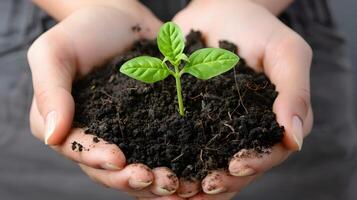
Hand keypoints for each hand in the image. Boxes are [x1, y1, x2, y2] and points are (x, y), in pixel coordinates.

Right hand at [28, 5, 185, 198]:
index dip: (96, 159)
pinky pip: (162, 150)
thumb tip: (52, 136)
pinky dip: (175, 165)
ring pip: (137, 167)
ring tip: (176, 185)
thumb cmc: (83, 32)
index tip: (119, 158)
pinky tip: (191, 174)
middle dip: (130, 179)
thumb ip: (49, 91)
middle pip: (109, 170)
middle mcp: (98, 137)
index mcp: (68, 125)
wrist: (120, 18)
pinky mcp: (152, 126)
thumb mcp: (54, 52)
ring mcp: (127, 134)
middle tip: (154, 179)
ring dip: (155, 183)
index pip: (78, 150)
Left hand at [173, 0, 312, 198]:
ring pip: (210, 164)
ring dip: (196, 181)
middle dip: (222, 180)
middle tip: (203, 186)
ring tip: (179, 188)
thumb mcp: (285, 52)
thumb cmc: (255, 27)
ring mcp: (215, 126)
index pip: (270, 152)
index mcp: (272, 120)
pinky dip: (174, 162)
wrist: (217, 10)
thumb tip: (295, 138)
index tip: (234, 165)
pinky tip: (161, 170)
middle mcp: (244, 129)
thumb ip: (295, 91)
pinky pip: (182, 145)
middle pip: (238, 167)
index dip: (255, 163)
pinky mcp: (189, 119)